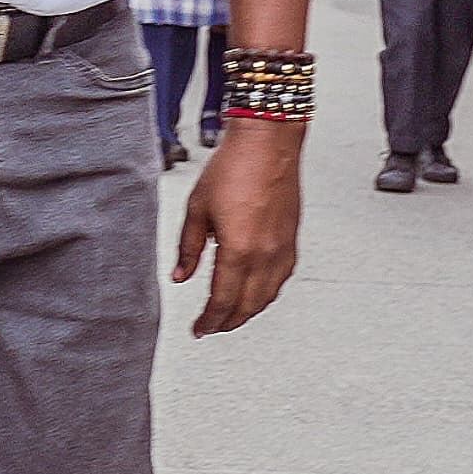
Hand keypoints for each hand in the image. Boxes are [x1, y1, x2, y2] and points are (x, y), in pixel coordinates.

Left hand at [173, 121, 302, 334]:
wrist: (268, 144)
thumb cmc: (233, 168)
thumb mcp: (196, 209)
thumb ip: (188, 248)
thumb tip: (180, 276)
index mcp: (238, 249)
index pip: (222, 300)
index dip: (209, 320)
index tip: (199, 329)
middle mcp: (265, 254)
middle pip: (247, 305)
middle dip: (228, 322)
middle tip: (211, 327)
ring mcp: (283, 248)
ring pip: (268, 296)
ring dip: (248, 311)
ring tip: (230, 315)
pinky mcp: (292, 240)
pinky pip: (281, 278)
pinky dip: (266, 293)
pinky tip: (255, 292)